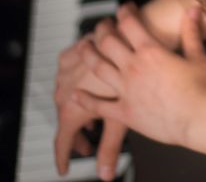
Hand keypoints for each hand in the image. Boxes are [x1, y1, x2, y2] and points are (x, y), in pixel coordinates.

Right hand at [54, 19, 127, 178]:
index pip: (62, 141)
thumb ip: (109, 148)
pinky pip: (68, 68)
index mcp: (72, 109)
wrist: (142, 40)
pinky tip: (90, 80)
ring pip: (66, 91)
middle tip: (91, 138)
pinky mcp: (73, 50)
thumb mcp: (122, 118)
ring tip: (93, 110)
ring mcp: (67, 70)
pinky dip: (76, 77)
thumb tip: (106, 175)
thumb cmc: (136, 79)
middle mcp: (64, 89)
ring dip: (77, 102)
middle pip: (66, 116)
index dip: (63, 157)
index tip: (65, 168)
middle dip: (78, 129)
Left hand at [74, 2, 205, 148]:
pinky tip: (75, 95)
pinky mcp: (125, 112)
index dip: (124, 12)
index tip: (124, 8)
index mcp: (150, 51)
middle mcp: (133, 67)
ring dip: (88, 55)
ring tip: (83, 47)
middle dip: (102, 29)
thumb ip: (191, 32)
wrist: (198, 120)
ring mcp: (126, 90)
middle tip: (101, 25)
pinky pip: (99, 105)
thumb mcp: (197, 55)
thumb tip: (193, 9)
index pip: (129, 23)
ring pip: (98, 68)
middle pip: (107, 42)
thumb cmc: (201, 89)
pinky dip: (86, 100)